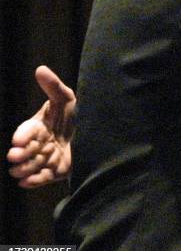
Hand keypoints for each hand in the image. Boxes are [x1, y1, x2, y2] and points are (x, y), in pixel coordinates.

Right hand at [6, 66, 74, 187]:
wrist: (93, 133)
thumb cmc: (75, 113)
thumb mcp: (67, 99)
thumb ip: (53, 86)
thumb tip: (40, 69)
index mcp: (39, 126)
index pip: (27, 131)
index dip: (22, 135)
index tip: (18, 140)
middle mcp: (39, 144)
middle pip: (25, 151)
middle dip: (20, 153)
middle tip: (16, 155)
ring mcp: (46, 159)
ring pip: (29, 166)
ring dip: (24, 168)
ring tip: (21, 169)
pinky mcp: (54, 172)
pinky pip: (41, 179)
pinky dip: (33, 181)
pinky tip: (27, 182)